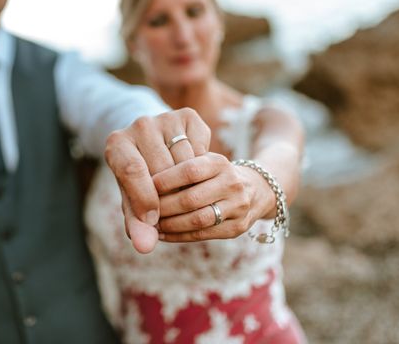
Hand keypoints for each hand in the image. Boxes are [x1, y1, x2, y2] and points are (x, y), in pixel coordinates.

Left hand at [104, 108, 210, 253]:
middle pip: (162, 170)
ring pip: (187, 163)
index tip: (153, 221)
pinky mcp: (190, 116)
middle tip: (171, 214)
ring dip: (189, 190)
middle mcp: (140, 124)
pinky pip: (203, 152)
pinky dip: (202, 173)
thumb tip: (145, 246)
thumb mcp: (134, 200)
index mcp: (116, 143)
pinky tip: (194, 179)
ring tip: (184, 203)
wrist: (156, 146)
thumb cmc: (141, 181)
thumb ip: (137, 223)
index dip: (145, 200)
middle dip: (169, 199)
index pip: (132, 171)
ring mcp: (166, 117)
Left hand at [153, 152, 274, 241]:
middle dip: (163, 206)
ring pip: (197, 220)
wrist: (257, 189)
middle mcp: (232, 183)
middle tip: (143, 210)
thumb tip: (141, 182)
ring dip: (169, 225)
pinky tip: (162, 234)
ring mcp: (238, 207)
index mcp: (220, 163)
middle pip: (191, 198)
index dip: (165, 180)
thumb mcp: (203, 161)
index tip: (144, 186)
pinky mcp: (237, 228)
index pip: (190, 170)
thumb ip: (178, 167)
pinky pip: (203, 235)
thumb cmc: (214, 174)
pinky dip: (179, 236)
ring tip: (150, 224)